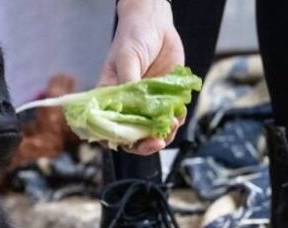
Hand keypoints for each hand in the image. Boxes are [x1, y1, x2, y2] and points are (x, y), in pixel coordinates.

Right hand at [99, 0, 185, 154]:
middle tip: (157, 142)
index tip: (130, 143)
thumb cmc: (132, 38)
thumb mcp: (126, 58)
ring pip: (154, 130)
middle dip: (145, 144)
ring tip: (173, 123)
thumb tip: (131, 108)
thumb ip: (128, 83)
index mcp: (110, 99)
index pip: (108, 128)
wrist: (155, 23)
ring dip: (164, 134)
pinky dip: (176, 120)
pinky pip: (171, 117)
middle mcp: (128, 105)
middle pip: (133, 136)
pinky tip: (179, 113)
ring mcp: (147, 103)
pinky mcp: (165, 98)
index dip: (117, 140)